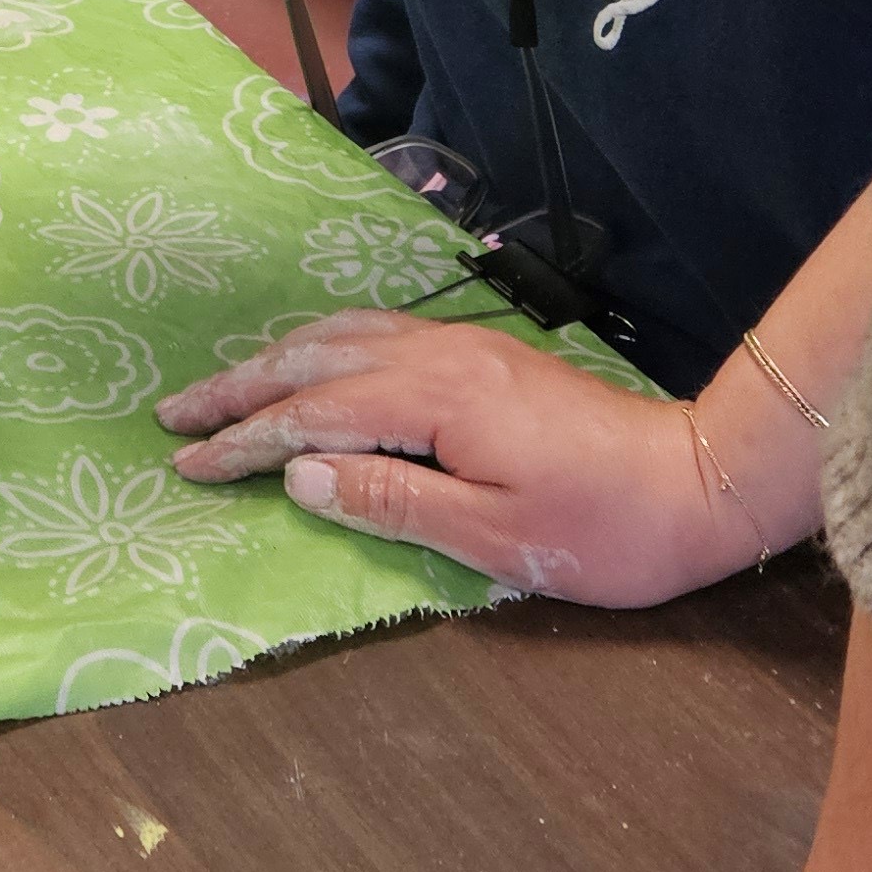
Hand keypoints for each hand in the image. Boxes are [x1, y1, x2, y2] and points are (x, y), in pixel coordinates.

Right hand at [155, 311, 756, 606]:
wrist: (698, 482)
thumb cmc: (603, 530)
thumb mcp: (495, 539)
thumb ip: (392, 500)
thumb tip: (301, 473)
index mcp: (436, 399)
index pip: (313, 413)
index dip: (245, 440)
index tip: (187, 463)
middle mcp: (441, 355)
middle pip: (316, 358)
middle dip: (239, 385)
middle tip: (173, 412)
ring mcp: (464, 347)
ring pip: (345, 333)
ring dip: (277, 358)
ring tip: (225, 385)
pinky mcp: (483, 354)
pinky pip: (379, 331)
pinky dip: (326, 344)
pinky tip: (315, 359)